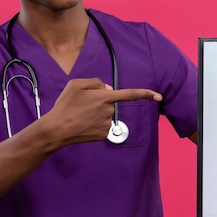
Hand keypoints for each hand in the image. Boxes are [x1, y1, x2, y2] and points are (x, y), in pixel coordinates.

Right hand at [45, 78, 161, 144]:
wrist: (57, 130)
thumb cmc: (65, 105)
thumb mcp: (76, 84)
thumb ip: (95, 82)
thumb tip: (109, 89)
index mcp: (104, 97)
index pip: (130, 94)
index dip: (146, 94)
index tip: (159, 96)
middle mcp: (109, 111)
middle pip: (110, 102)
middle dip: (100, 101)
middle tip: (81, 105)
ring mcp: (107, 124)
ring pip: (105, 114)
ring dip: (95, 113)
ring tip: (79, 115)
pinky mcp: (103, 135)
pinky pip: (102, 125)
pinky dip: (94, 124)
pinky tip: (82, 124)